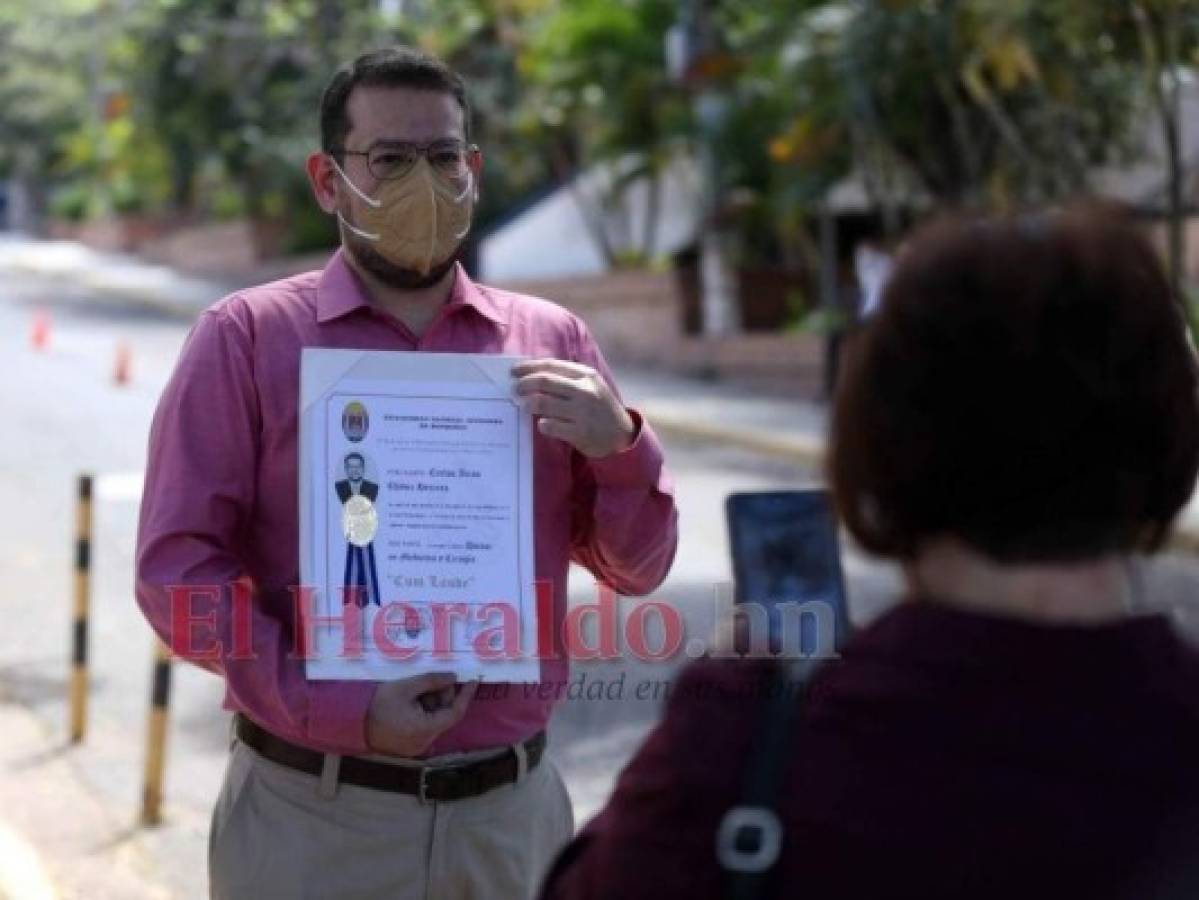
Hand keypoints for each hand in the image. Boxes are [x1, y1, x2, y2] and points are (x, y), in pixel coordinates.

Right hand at [366, 672, 477, 756]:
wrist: (352, 722)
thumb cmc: (378, 703)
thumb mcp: (406, 687)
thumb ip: (432, 681)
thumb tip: (452, 677)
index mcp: (426, 729)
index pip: (455, 712)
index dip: (466, 695)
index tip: (474, 680)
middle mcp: (425, 741)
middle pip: (444, 715)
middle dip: (442, 695)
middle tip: (436, 678)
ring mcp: (417, 746)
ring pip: (434, 719)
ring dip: (431, 702)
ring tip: (418, 688)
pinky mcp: (409, 745)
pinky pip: (424, 725)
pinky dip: (423, 711)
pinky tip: (413, 699)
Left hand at [512, 359, 635, 457]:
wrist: (622, 434)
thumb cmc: (600, 407)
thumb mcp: (591, 385)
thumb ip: (567, 378)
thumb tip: (532, 373)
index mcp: (587, 375)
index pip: (552, 366)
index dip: (530, 367)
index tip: (514, 371)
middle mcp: (585, 391)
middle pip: (545, 382)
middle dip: (524, 384)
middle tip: (515, 389)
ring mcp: (583, 412)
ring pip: (543, 403)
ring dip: (528, 404)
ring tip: (524, 406)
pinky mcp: (580, 432)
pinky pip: (550, 426)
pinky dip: (542, 424)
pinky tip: (542, 424)